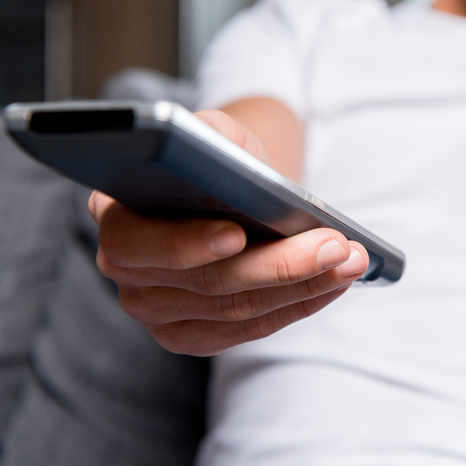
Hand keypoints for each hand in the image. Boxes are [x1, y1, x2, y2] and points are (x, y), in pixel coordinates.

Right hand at [88, 110, 368, 356]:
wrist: (225, 190)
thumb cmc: (217, 158)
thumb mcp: (213, 131)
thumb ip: (211, 137)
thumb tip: (226, 160)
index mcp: (112, 214)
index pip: (135, 242)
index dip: (186, 244)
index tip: (237, 235)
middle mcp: (124, 271)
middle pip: (206, 283)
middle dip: (281, 265)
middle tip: (337, 244)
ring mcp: (154, 311)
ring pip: (238, 310)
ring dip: (305, 285)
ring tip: (353, 259)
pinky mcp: (190, 334)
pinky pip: (250, 330)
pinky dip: (300, 305)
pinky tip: (337, 281)